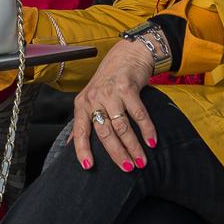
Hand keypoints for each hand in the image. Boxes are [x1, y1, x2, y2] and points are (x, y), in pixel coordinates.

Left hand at [72, 40, 158, 171]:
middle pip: (104, 133)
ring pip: (122, 126)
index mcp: (82, 104)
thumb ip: (83, 121)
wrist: (126, 55)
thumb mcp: (91, 99)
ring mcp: (110, 93)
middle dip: (117, 154)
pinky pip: (139, 114)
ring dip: (133, 146)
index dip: (82, 150)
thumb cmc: (108, 81)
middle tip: (127, 168)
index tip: (88, 167)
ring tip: (141, 161)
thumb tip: (71, 145)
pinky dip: (147, 130)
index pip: (80, 131)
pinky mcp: (127, 88)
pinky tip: (152, 142)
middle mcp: (94, 98)